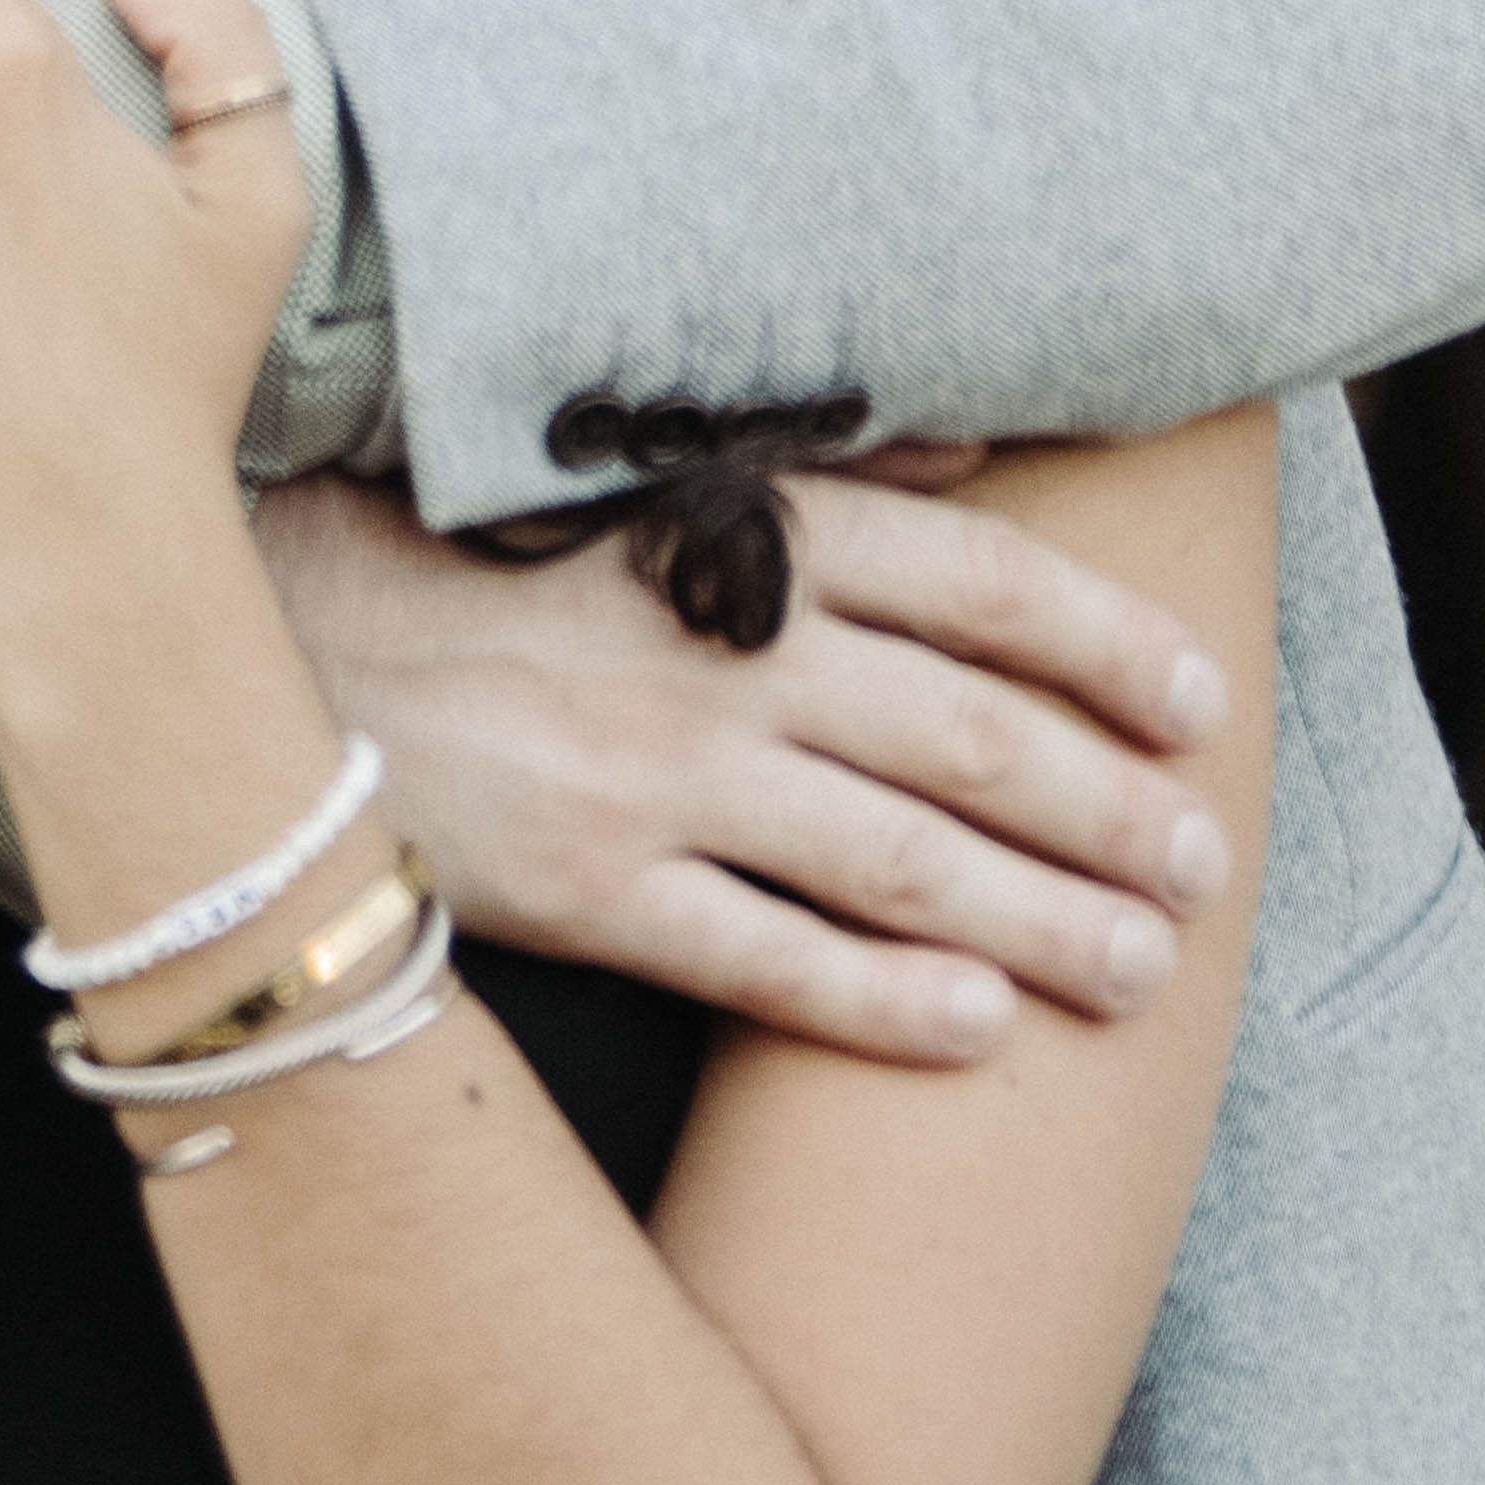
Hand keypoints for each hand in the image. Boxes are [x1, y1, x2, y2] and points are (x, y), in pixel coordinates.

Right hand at [249, 464, 1240, 1061]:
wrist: (278, 641)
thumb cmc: (480, 548)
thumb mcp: (648, 470)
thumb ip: (821, 469)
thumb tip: (972, 452)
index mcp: (752, 534)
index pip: (981, 586)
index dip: (1108, 646)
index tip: (1201, 706)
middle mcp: (730, 655)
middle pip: (971, 738)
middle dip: (1108, 806)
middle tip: (1206, 863)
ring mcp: (667, 781)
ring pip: (902, 862)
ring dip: (1043, 918)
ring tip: (1142, 968)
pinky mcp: (598, 891)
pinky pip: (773, 960)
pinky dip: (889, 1001)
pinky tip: (983, 1032)